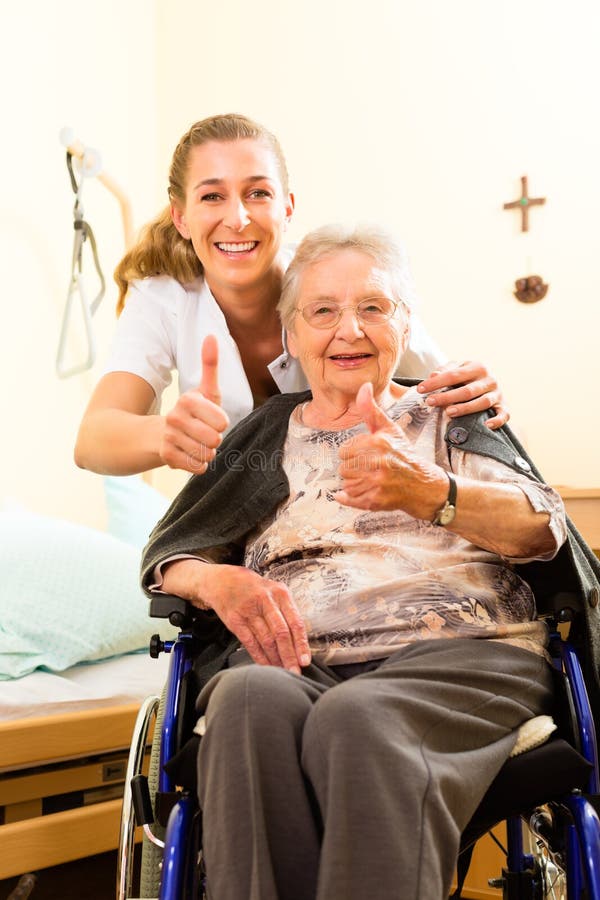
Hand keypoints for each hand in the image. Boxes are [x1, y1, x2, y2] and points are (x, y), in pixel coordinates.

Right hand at [160, 335, 229, 473]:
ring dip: (206, 452)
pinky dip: (198, 464)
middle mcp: (175, 417)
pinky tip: (188, 454)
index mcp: (188, 400)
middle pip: (215, 439)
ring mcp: (169, 437)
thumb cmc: (191, 412)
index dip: (221, 423)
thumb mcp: (204, 390)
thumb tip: (211, 336)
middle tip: (203, 434)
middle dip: (214, 440)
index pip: (222, 421)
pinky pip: (198, 467)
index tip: (210, 419)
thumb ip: (210, 365)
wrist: (158, 434)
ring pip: (207, 454)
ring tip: (195, 443)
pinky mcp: (167, 456)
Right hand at [202, 565, 310, 673]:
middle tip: (295, 672)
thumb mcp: (274, 591)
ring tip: (282, 671)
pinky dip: (260, 657)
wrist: (223, 580)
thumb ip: (287, 611)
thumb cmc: (255, 589)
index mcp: (280, 593)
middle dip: (289, 656)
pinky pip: (250, 643)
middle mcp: (265, 600)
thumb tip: (300, 642)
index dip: (301, 644)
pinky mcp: (235, 620)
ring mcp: (248, 610)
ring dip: (275, 659)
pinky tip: (266, 665)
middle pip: (281, 633)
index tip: (305, 661)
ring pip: (266, 640)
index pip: (295, 621)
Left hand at [335, 382, 447, 516]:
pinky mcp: (377, 500)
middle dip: (353, 469)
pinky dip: (349, 497)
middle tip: (368, 468)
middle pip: (343, 468)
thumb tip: (363, 387)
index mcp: (379, 444)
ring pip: (346, 484)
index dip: (352, 453)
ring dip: (354, 483)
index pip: (345, 451)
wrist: (424, 484)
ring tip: (369, 479)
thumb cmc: (404, 455)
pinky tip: (357, 492)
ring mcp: (378, 483)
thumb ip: (371, 410)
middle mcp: (379, 463)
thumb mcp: (389, 429)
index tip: (364, 455)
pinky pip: (350, 498)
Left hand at [417, 360, 508, 429]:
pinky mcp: (503, 406)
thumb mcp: (457, 368)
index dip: (436, 382)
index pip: (454, 375)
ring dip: (466, 408)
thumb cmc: (467, 376)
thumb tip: (433, 375)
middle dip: (447, 397)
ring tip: (449, 412)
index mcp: (477, 367)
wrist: (488, 380)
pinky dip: (497, 420)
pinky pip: (504, 414)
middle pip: (467, 390)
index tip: (420, 389)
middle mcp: (489, 379)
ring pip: (482, 402)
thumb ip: (445, 370)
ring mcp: (497, 394)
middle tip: (430, 402)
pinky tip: (487, 425)